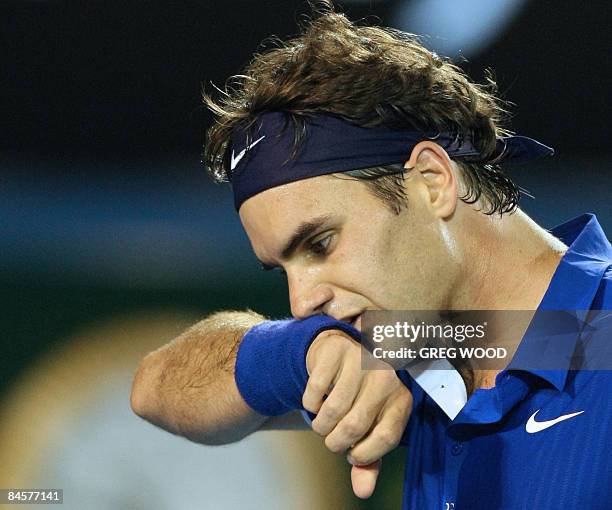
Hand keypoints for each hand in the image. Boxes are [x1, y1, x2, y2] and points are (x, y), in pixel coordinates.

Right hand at [303, 329, 412, 497]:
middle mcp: (386, 378)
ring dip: (320, 426)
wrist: (340, 355)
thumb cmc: (357, 399)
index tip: (354, 454)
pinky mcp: (336, 351)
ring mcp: (360, 361)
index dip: (365, 454)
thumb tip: (363, 492)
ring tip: (323, 424)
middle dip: (336, 442)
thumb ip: (368, 461)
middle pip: (355, 425)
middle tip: (333, 440)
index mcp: (401, 399)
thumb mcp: (368, 428)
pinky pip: (315, 391)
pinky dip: (310, 404)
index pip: (386, 438)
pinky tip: (317, 402)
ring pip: (332, 410)